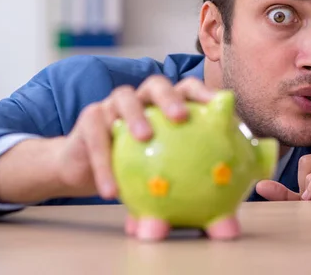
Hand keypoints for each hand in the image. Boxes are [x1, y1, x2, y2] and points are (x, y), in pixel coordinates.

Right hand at [56, 76, 215, 199]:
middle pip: (155, 85)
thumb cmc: (132, 171)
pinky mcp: (89, 118)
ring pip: (124, 98)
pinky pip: (97, 138)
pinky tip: (112, 190)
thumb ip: (189, 191)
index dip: (202, 92)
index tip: (219, 105)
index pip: (186, 88)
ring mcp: (112, 105)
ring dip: (136, 114)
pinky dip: (104, 162)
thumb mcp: (160, 176)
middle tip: (181, 117)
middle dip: (170, 96)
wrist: (84, 170)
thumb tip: (226, 225)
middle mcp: (139, 99)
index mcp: (162, 106)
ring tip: (145, 137)